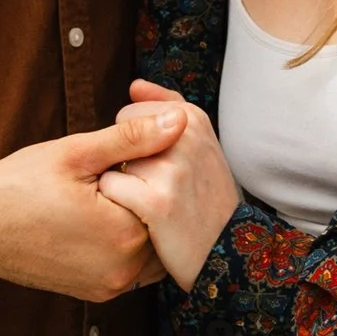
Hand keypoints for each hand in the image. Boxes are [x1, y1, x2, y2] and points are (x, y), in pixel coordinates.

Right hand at [0, 103, 185, 301]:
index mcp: (124, 234)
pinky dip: (122, 242)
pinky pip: (129, 265)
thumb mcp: (74, 153)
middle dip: (149, 196)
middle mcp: (123, 271)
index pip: (167, 195)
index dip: (153, 169)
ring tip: (103, 194)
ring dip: (138, 221)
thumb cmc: (15, 187)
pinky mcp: (96, 293)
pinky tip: (96, 217)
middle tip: (111, 174)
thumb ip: (131, 138)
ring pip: (148, 247)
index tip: (122, 158)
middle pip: (162, 225)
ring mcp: (109, 287)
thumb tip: (177, 117)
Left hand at [97, 80, 241, 289]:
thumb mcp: (199, 143)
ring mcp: (171, 169)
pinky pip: (110, 187)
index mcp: (192, 118)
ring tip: (152, 200)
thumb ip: (166, 107)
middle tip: (158, 185)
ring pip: (113, 162)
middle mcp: (184, 136)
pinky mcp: (156, 202)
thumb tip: (135, 85)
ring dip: (122, 183)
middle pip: (118, 136)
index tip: (161, 163)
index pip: (130, 112)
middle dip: (127, 159)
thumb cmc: (205, 194)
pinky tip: (141, 215)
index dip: (135, 142)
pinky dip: (118, 204)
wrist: (226, 250)